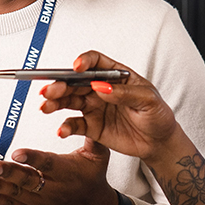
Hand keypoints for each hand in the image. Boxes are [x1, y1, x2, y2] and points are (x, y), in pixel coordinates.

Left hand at [0, 139, 121, 204]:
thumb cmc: (92, 179)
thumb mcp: (98, 156)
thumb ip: (90, 135)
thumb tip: (83, 114)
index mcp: (67, 172)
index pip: (48, 164)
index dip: (32, 158)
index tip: (17, 153)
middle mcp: (54, 189)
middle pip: (28, 180)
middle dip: (8, 173)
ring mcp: (42, 202)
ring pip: (17, 194)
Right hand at [38, 51, 185, 164]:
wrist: (159, 143)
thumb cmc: (158, 116)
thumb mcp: (147, 101)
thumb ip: (124, 93)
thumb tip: (101, 86)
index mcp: (115, 76)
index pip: (95, 63)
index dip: (83, 62)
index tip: (76, 68)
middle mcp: (100, 89)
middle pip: (75, 82)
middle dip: (61, 85)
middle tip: (51, 91)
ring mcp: (94, 107)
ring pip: (69, 101)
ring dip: (55, 102)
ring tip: (46, 107)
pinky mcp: (92, 126)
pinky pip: (74, 124)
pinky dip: (65, 127)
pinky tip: (61, 130)